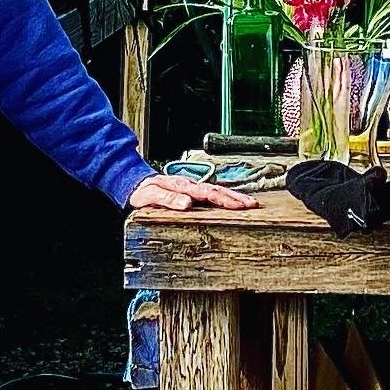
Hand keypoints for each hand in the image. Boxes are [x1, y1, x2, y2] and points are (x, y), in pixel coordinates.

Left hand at [127, 173, 259, 212]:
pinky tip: (233, 203)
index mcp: (183, 186)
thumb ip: (167, 200)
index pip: (207, 193)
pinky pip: (211, 194)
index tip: (239, 206)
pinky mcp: (192, 192)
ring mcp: (192, 188)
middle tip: (253, 205)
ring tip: (251, 204)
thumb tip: (187, 204)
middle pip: (217, 190)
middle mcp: (190, 185)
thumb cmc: (143, 191)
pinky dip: (225, 197)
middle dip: (236, 197)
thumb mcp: (150, 196)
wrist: (136, 183)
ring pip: (216, 190)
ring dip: (234, 197)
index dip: (224, 200)